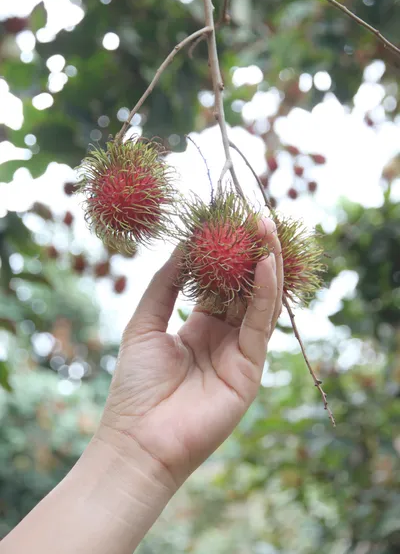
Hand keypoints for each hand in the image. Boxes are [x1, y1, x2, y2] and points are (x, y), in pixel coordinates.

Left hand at [99, 217, 282, 489]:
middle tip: (254, 215)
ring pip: (260, 300)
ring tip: (265, 226)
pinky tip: (266, 262)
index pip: (219, 283)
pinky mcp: (251, 367)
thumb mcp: (144, 323)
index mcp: (199, 327)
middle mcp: (224, 336)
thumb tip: (183, 244)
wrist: (139, 439)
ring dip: (266, 263)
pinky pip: (262, 323)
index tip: (225, 220)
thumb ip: (165, 285)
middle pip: (243, 287)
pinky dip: (266, 292)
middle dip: (250, 252)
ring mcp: (240, 352)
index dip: (224, 253)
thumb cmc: (136, 385)